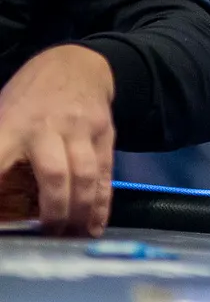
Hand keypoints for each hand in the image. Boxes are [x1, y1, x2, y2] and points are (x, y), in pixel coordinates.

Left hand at [0, 45, 115, 234]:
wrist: (79, 64)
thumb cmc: (29, 96)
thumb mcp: (2, 112)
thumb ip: (1, 148)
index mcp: (13, 124)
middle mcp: (49, 128)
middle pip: (54, 175)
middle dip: (52, 212)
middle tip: (47, 236)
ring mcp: (82, 131)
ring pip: (85, 176)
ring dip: (79, 212)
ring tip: (71, 237)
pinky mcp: (105, 134)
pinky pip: (106, 173)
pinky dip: (101, 203)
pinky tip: (95, 226)